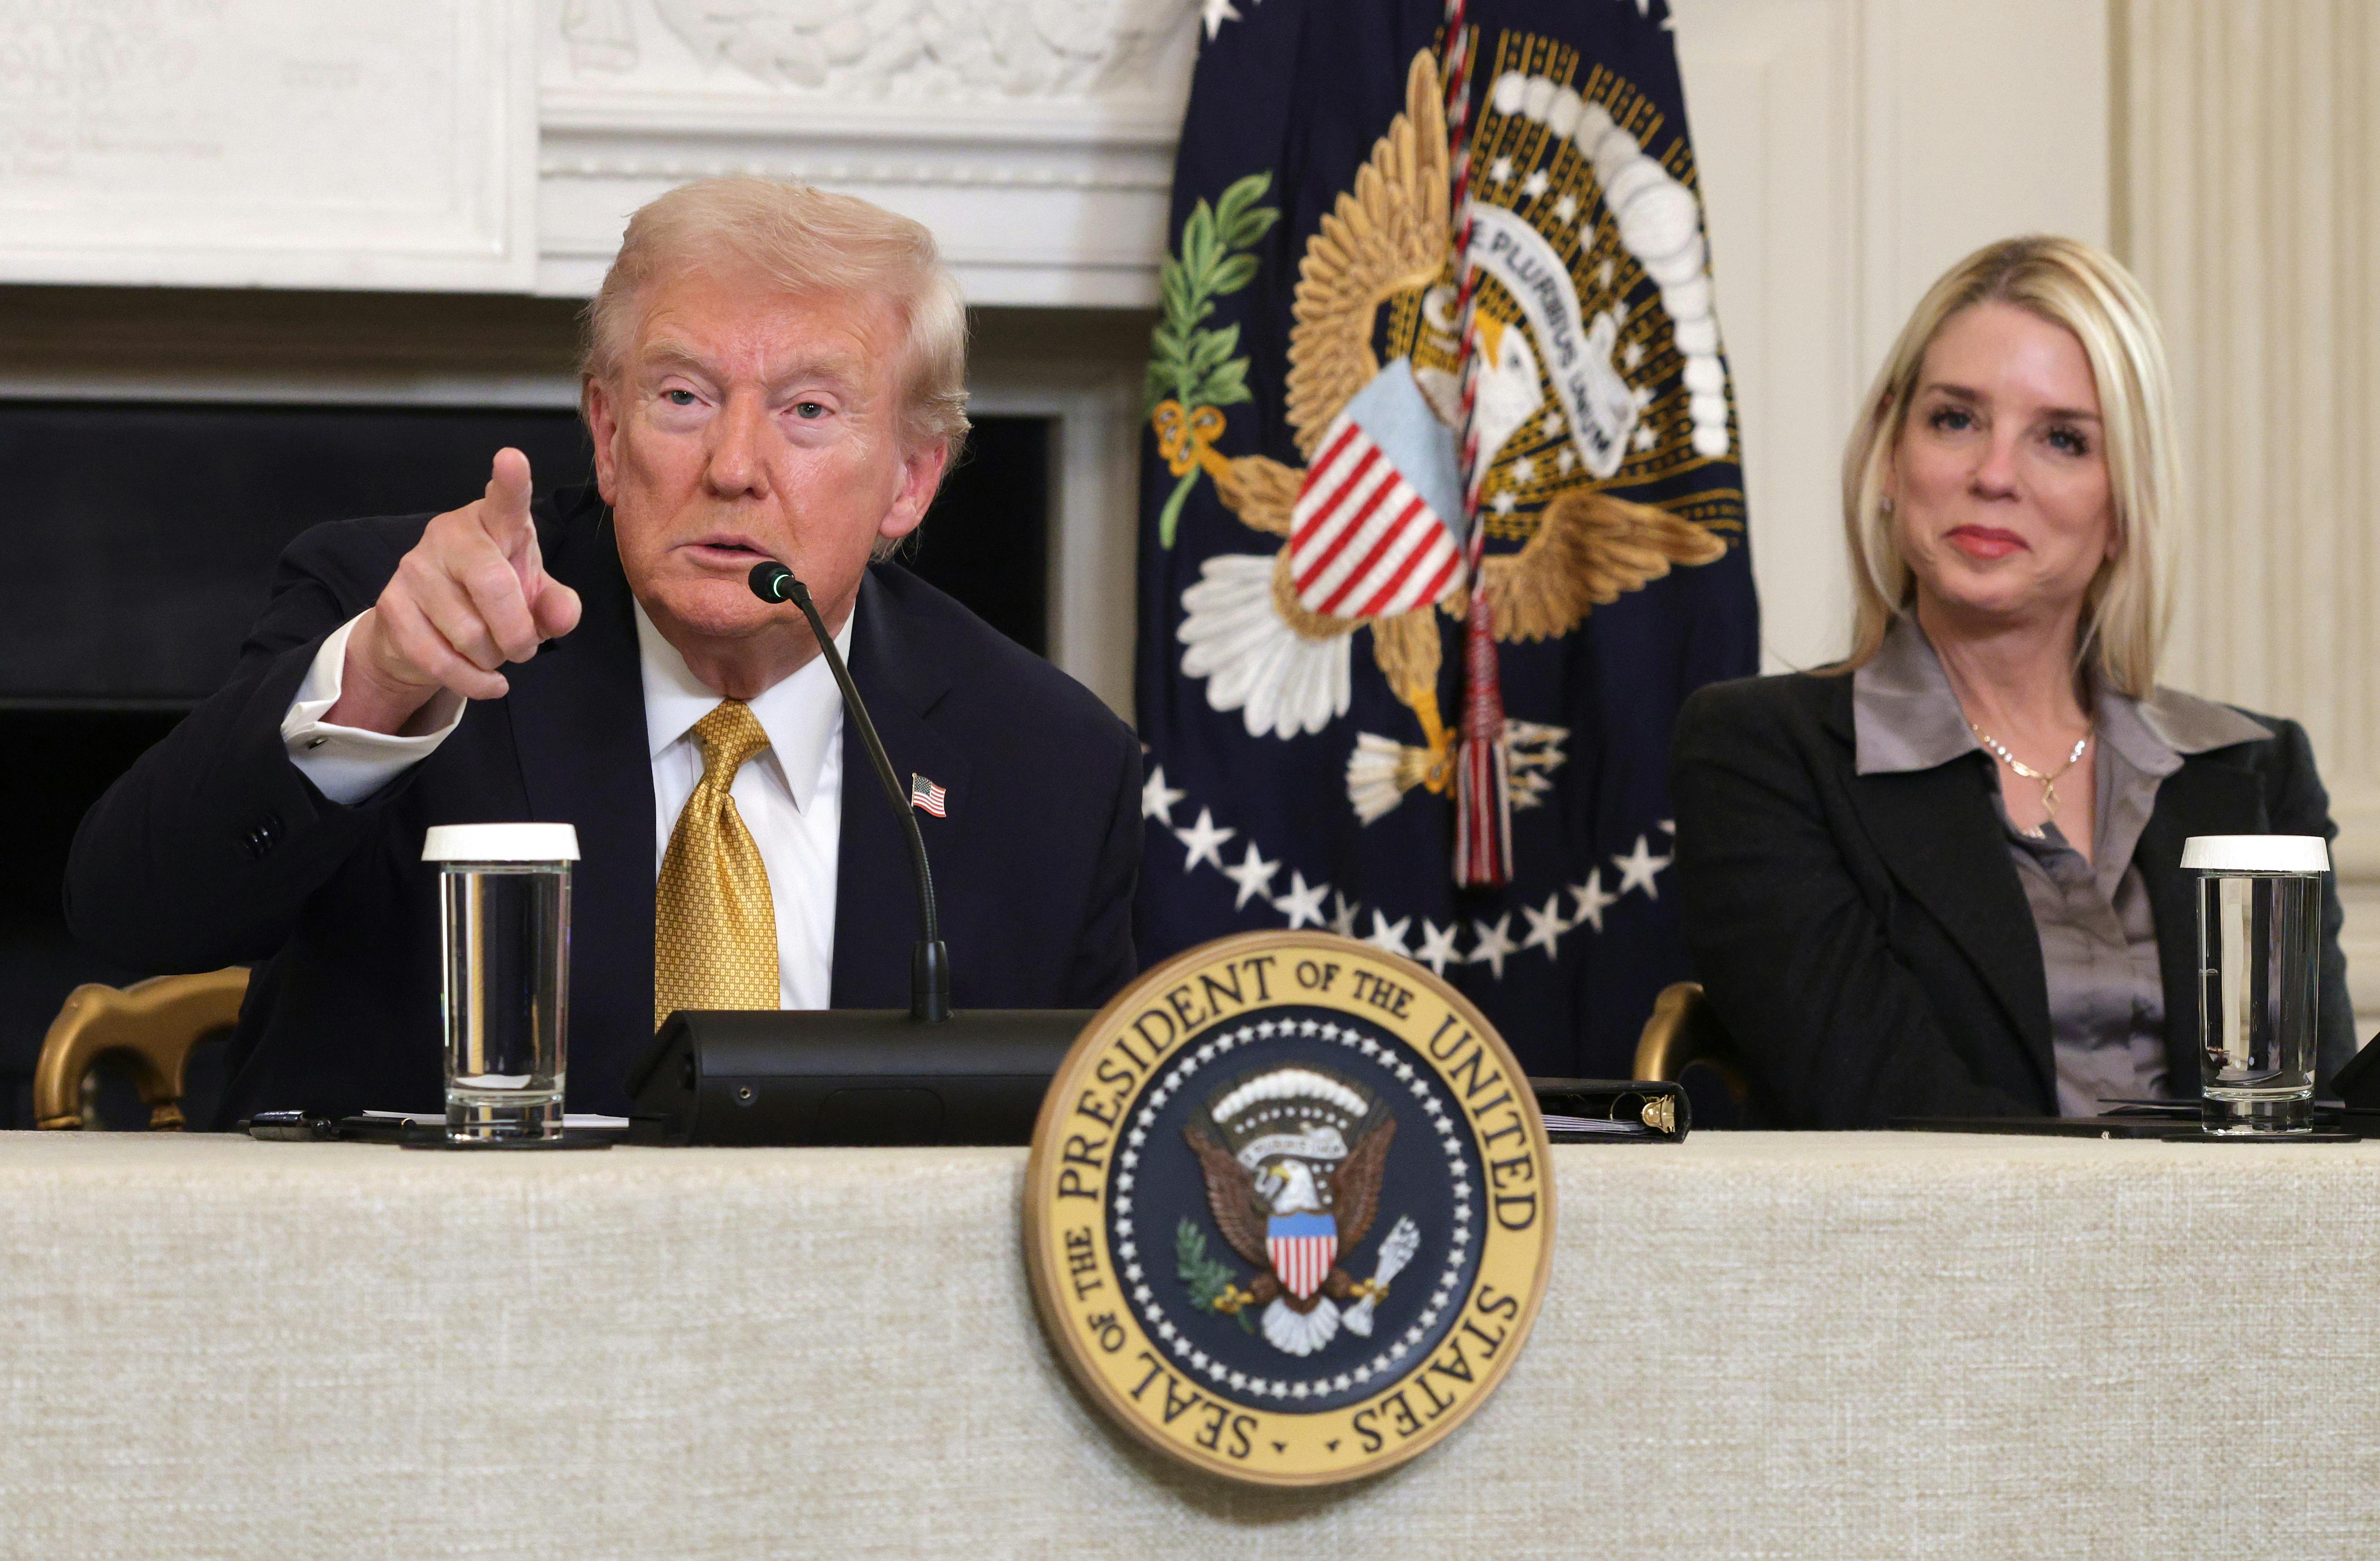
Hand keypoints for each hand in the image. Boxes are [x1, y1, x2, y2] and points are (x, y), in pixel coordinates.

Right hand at [329, 448, 583, 733]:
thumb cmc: (491, 600)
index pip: (505, 501)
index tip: (512, 459)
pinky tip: (484, 680)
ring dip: (493, 658)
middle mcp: (449, 535)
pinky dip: (472, 681)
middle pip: (494, 587)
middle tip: (523, 648)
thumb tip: (563, 615)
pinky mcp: (391, 606)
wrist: (427, 631)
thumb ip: (557, 605)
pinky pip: (440, 659)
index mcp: (493, 523)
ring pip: (470, 632)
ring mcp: (414, 568)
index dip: (510, 482)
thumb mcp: (533, 599)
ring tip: (492, 651)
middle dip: (518, 633)